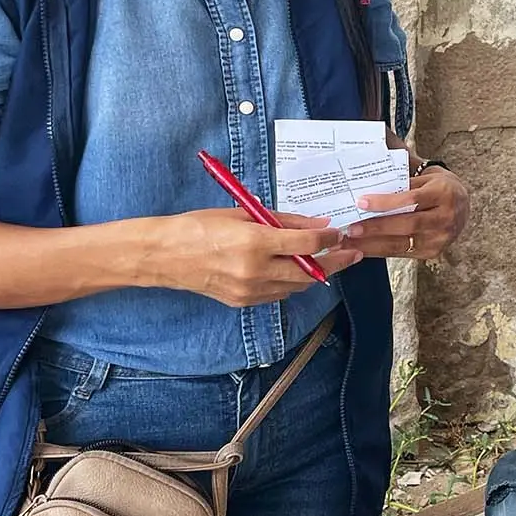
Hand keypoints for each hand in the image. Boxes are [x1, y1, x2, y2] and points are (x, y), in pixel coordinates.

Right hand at [157, 208, 359, 306]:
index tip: (340, 232)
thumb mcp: (243, 213)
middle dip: (334, 261)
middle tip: (351, 252)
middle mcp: (255, 270)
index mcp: (255, 242)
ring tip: (327, 260)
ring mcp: (249, 290)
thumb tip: (315, 222)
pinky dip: (292, 283)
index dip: (329, 237)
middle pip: (310, 270)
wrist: (164, 255)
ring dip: (315, 273)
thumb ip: (282, 220)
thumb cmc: (199, 226)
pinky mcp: (243, 302)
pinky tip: (297, 271)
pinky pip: (279, 294)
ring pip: (298, 286)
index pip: (307, 243)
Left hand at [345, 160, 470, 259]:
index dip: (386, 202)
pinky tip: (362, 248)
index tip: (361, 202)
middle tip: (350, 228)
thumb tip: (368, 187)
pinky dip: (379, 251)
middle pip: (407, 224)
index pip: (412, 199)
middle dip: (376, 227)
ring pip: (402, 243)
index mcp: (444, 194)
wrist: (462, 205)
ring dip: (372, 244)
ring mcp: (440, 238)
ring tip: (349, 242)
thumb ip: (402, 181)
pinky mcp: (432, 252)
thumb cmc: (437, 187)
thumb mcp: (426, 177)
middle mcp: (445, 218)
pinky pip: (401, 253)